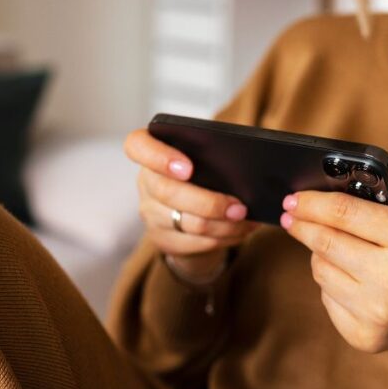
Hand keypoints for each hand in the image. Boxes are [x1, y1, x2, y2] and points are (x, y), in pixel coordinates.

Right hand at [124, 129, 257, 280]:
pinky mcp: (162, 239)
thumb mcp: (205, 157)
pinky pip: (196, 243)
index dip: (159, 157)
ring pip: (188, 223)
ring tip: (247, 219)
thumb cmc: (204, 172)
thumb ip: (217, 154)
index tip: (188, 168)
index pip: (137, 146)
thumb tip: (250, 166)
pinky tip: (241, 230)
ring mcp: (150, 213)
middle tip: (240, 208)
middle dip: (209, 203)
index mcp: (151, 151)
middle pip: (168, 193)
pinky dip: (224, 237)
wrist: (193, 209)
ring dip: (225, 224)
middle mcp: (146, 181)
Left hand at [280, 154, 387, 385]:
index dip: (311, 203)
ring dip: (319, 255)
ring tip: (335, 249)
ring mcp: (379, 310)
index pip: (344, 213)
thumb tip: (369, 160)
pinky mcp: (364, 335)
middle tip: (291, 216)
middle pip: (325, 242)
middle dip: (302, 225)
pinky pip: (326, 298)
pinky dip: (330, 284)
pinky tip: (350, 279)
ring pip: (320, 270)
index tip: (292, 198)